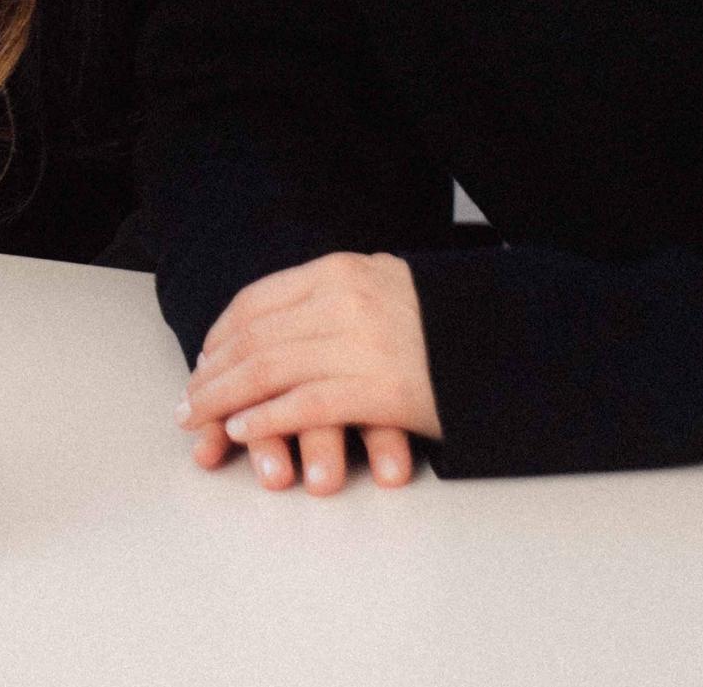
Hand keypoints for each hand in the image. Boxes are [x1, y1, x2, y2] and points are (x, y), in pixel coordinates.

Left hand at [178, 251, 437, 494]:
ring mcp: (360, 346)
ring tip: (199, 420)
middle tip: (188, 401)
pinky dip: (263, 420)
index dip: (220, 335)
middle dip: (211, 374)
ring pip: (266, 373)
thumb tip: (285, 313)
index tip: (203, 359)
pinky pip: (302, 406)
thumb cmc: (449, 319)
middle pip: (252, 340)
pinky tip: (242, 431)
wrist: (514, 339)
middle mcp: (342, 303)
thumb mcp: (388, 281)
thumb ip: (337, 291)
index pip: (256, 301)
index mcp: (339, 271)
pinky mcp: (378, 391)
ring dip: (223, 400)